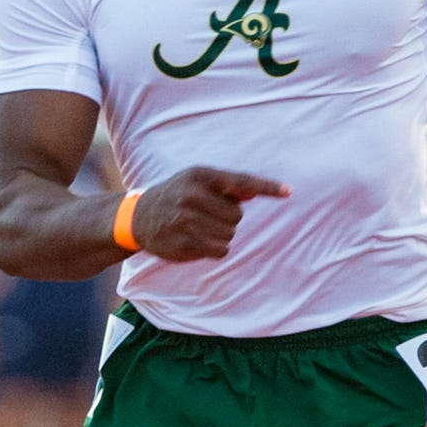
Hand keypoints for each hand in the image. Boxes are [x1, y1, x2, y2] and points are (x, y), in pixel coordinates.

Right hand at [131, 167, 289, 261]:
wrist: (137, 216)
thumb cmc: (177, 195)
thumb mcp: (197, 182)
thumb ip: (228, 187)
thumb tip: (255, 191)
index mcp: (199, 176)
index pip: (240, 181)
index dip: (266, 187)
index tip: (289, 192)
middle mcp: (191, 195)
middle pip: (237, 215)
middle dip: (227, 219)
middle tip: (206, 215)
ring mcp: (184, 220)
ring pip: (229, 234)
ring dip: (221, 235)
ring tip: (199, 228)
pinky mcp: (182, 242)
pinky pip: (220, 250)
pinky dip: (215, 249)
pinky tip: (197, 241)